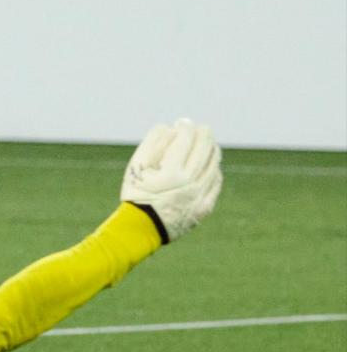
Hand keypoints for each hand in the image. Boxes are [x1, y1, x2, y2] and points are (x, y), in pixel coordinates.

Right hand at [120, 119, 221, 241]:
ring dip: (212, 149)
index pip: (186, 139)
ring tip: (207, 143)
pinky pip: (216, 182)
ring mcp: (200, 195)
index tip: (183, 122)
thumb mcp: (136, 167)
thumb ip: (151, 143)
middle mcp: (190, 182)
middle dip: (203, 134)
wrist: (141, 229)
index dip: (186, 126)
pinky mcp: (205, 206)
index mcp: (172, 171)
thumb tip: (170, 127)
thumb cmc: (136, 193)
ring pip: (214, 164)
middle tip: (200, 128)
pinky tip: (208, 165)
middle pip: (205, 148)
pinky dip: (214, 169)